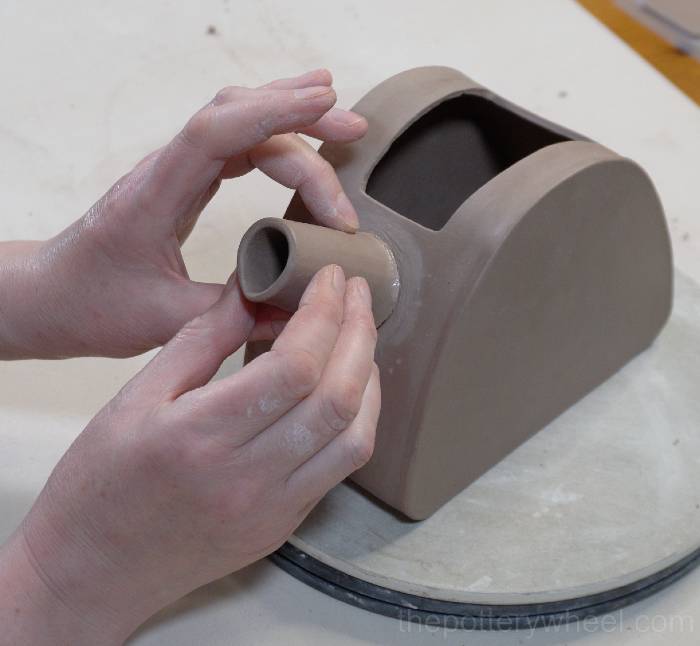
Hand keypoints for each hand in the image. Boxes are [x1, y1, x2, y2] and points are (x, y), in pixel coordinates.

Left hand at [0, 69, 366, 358]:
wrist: (52, 295)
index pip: (217, 131)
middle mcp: (166, 171)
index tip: (326, 106)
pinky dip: (272, 132)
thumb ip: (234, 315)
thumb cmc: (93, 304)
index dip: (274, 112)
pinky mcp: (186, 182)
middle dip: (300, 115)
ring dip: (290, 115)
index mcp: (153, 195)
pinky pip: (234, 141)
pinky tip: (301, 133)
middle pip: (237, 116)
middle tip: (354, 129)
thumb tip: (299, 311)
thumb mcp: (166, 321)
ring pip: (237, 120)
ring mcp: (176, 172)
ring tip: (341, 120)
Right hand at [0, 265, 379, 643]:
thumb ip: (202, 338)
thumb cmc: (102, 480)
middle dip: (358, 332)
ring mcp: (273, 508)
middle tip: (357, 293)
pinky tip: (348, 386)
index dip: (323, 313)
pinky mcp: (284, 523)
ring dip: (369, 376)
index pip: (294, 365)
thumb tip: (250, 290)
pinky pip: (342, 466)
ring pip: (354, 435)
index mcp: (200, 435)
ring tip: (360, 334)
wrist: (93, 569)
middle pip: (336, 396)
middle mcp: (247, 477)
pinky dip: (357, 417)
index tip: (329, 278)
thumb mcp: (138, 395)